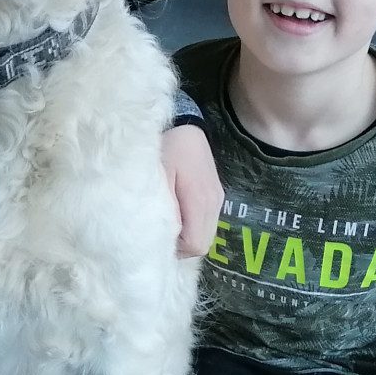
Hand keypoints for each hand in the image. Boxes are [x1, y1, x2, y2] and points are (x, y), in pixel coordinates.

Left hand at [160, 123, 222, 258]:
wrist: (184, 125)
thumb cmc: (165, 149)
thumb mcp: (157, 177)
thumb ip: (163, 208)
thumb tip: (164, 236)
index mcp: (200, 199)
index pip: (194, 244)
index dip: (176, 248)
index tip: (157, 239)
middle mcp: (214, 203)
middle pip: (202, 244)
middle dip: (181, 246)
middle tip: (160, 234)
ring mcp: (218, 200)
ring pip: (206, 235)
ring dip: (187, 236)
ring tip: (167, 223)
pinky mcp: (217, 196)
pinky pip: (207, 223)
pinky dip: (193, 226)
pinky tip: (178, 214)